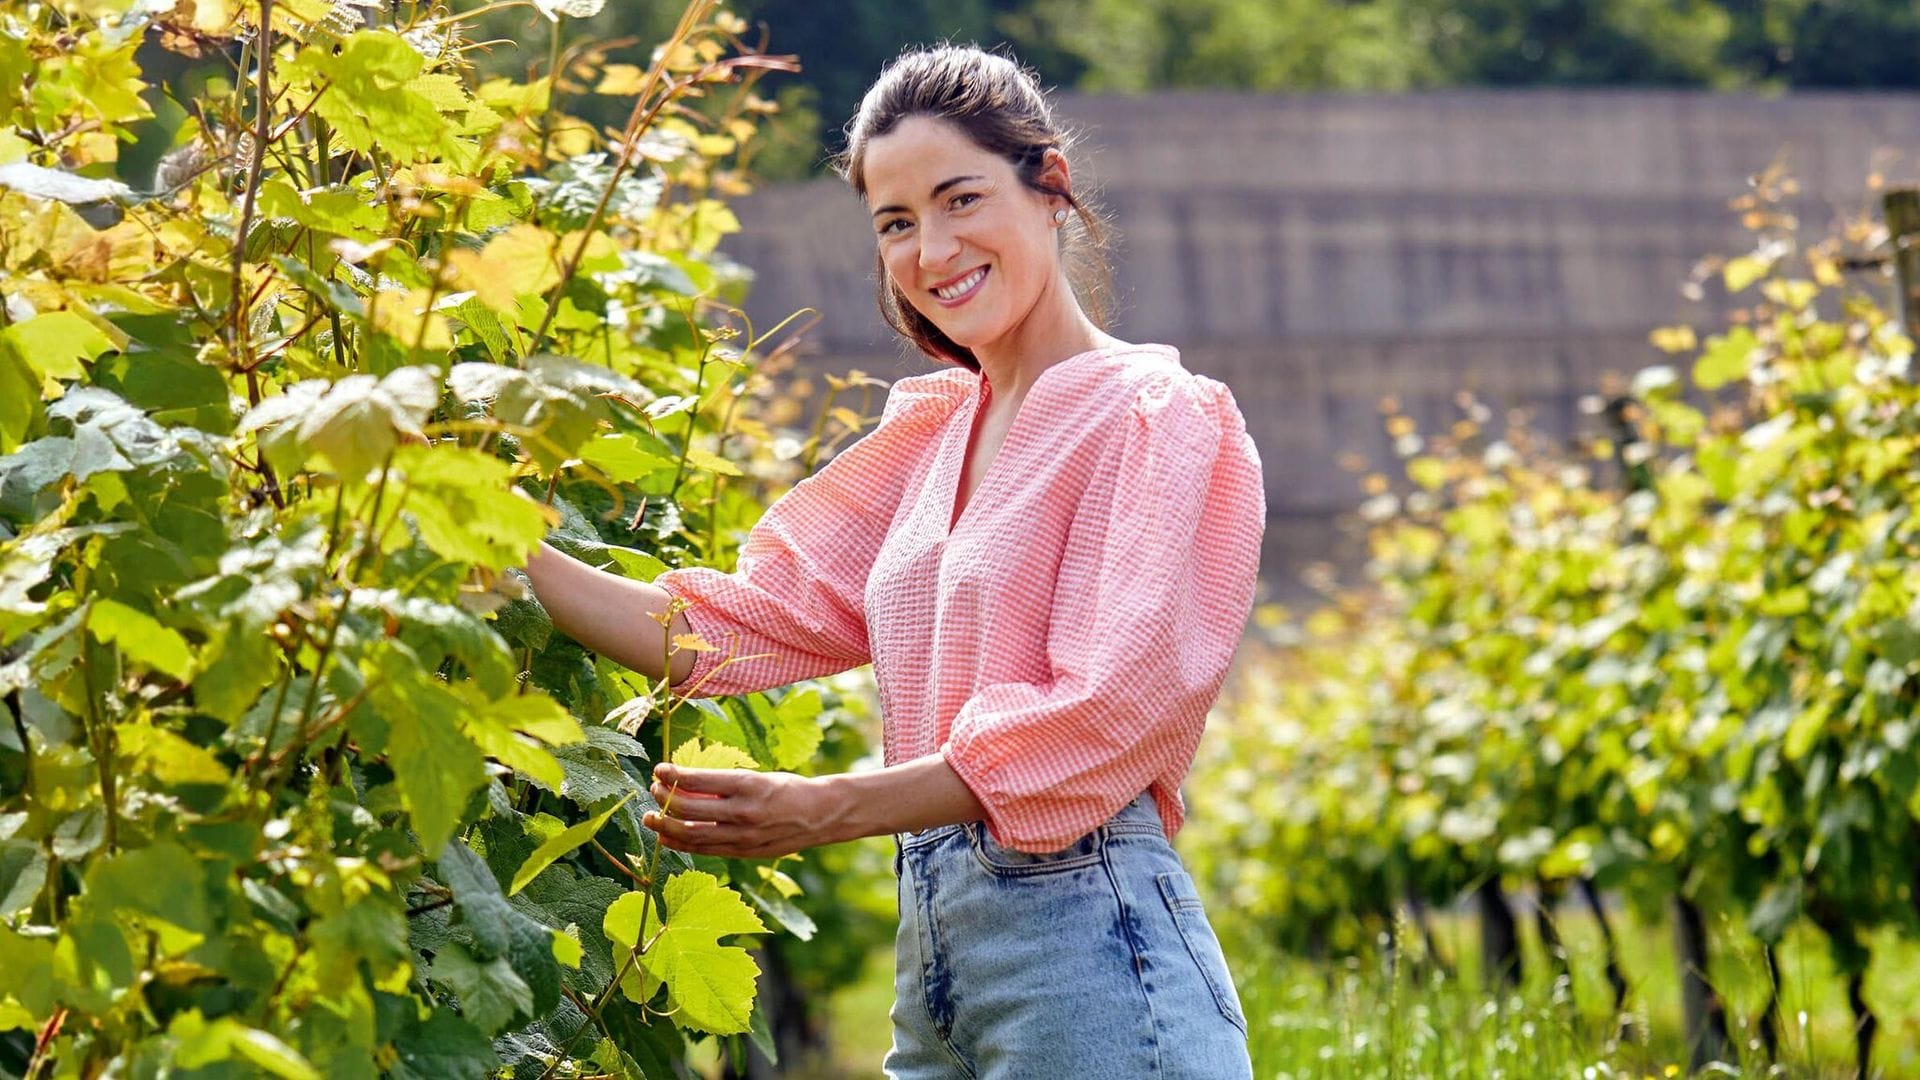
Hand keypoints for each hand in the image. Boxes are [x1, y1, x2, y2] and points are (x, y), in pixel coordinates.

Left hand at [642, 764, 841, 858]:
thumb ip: (722, 784)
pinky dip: (682, 844)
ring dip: (665, 826)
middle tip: (652, 789)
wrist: (819, 815)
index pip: (699, 780)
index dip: (673, 775)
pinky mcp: (744, 852)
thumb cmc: (786, 789)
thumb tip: (683, 783)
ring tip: (650, 817)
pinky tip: (667, 838)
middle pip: (690, 808)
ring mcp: (743, 835)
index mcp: (748, 785)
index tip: (659, 768)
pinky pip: (706, 849)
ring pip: (693, 834)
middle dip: (664, 799)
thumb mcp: (757, 777)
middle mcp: (744, 811)